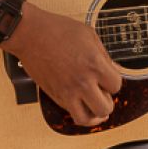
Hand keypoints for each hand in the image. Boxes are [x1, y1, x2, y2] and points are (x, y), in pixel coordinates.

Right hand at [3, 4, 123, 126]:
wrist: (30, 34)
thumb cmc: (58, 30)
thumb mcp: (89, 35)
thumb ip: (104, 56)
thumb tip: (114, 69)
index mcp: (94, 64)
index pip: (116, 86)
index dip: (114, 82)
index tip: (108, 77)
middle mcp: (82, 82)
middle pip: (105, 107)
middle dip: (108, 101)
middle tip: (103, 92)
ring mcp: (67, 91)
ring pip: (87, 119)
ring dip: (94, 114)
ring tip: (94, 106)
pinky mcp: (54, 95)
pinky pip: (71, 113)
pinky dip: (79, 112)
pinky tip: (81, 104)